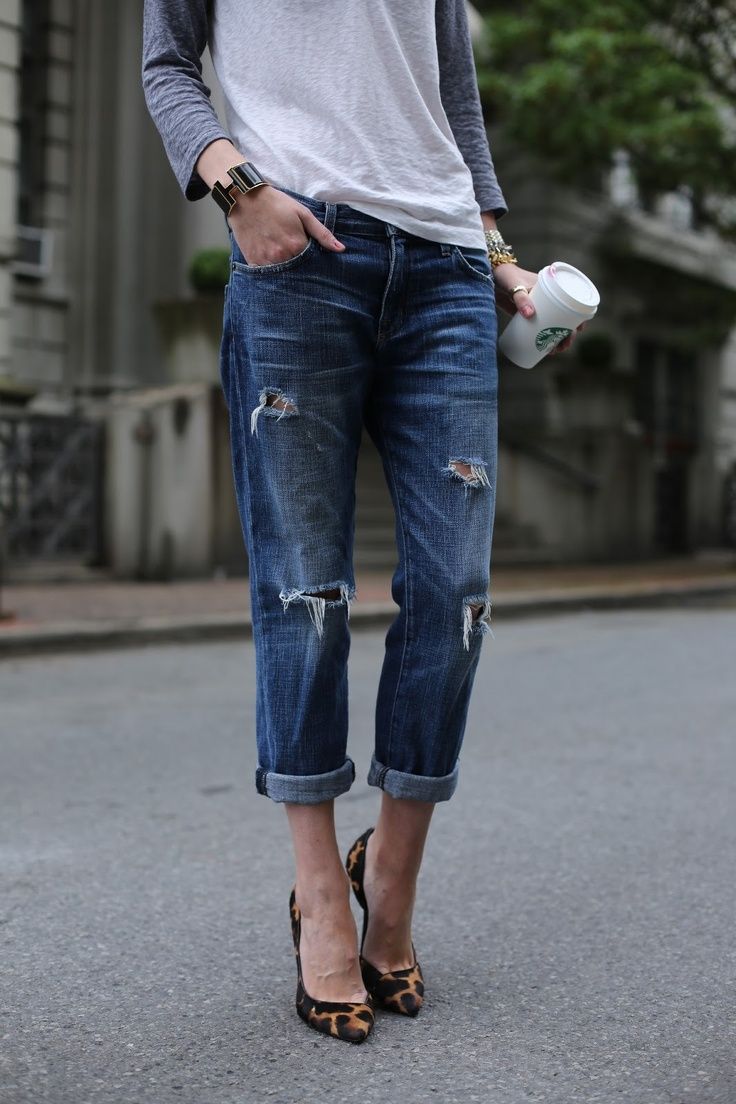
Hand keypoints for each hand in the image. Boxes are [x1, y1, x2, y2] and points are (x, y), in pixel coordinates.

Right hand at [227, 185, 344, 265]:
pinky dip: (270, 271)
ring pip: (281, 275)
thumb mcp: (303, 213)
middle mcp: (282, 256)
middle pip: (297, 271)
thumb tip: (340, 249)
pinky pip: (265, 274)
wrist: (245, 198)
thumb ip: (322, 233)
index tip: (311, 257)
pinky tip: (272, 262)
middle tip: (296, 259)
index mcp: (296, 245)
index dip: (313, 261)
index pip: (312, 263)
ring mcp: (266, 260)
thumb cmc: (276, 204)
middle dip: (300, 268)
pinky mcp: (253, 261)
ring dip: (285, 271)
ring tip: (283, 259)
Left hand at [493, 262, 585, 355]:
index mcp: (552, 288)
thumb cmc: (506, 277)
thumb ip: (521, 299)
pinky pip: (538, 328)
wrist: (489, 277)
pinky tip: (545, 350)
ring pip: (552, 325)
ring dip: (556, 340)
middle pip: (563, 319)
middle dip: (567, 335)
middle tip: (563, 346)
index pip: (571, 302)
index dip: (578, 317)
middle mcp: (547, 299)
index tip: (579, 330)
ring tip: (554, 351)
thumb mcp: (516, 286)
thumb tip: (530, 315)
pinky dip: (543, 339)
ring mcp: (536, 307)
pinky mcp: (525, 314)